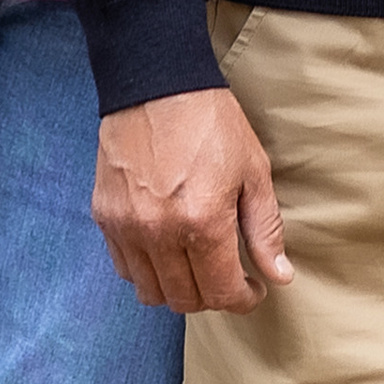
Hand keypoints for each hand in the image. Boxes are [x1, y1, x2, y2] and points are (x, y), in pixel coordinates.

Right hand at [93, 87, 291, 312]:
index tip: (254, 289)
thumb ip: (265, 228)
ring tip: (196, 266)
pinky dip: (146, 271)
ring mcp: (126, 228)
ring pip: (151, 293)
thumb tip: (279, 276)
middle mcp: (159, 233)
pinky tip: (166, 250)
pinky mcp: (104, 217)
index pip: (222, 293)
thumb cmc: (211, 122)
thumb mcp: (253, 169)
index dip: (244, 300)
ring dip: (178, 290)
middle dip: (213, 296)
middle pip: (186, 300)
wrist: (157, 83)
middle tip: (228, 276)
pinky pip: (124, 269)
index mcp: (202, 222)